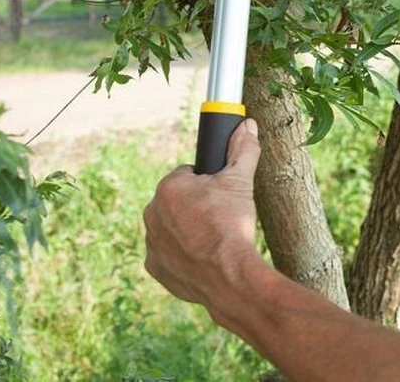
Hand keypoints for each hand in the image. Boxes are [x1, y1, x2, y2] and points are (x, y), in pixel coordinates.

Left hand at [143, 119, 261, 307]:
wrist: (229, 275)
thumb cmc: (232, 224)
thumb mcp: (240, 182)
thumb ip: (242, 150)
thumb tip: (248, 125)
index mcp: (168, 187)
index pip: (187, 176)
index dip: (207, 184)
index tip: (221, 197)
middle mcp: (152, 213)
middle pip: (176, 202)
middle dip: (194, 207)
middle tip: (219, 218)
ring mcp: (151, 242)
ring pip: (170, 228)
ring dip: (186, 231)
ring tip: (213, 240)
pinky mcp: (155, 268)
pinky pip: (167, 255)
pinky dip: (181, 256)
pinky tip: (202, 259)